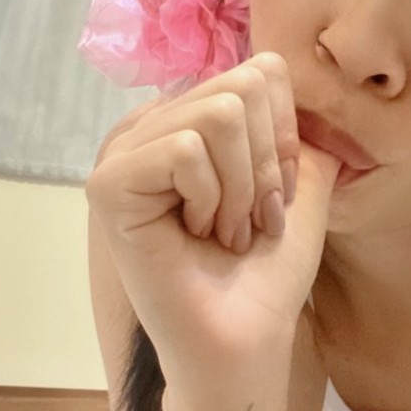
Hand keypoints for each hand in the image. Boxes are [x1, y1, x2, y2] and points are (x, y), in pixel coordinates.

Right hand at [84, 53, 339, 377]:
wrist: (246, 337)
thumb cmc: (268, 269)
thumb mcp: (301, 182)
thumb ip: (302, 126)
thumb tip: (299, 85)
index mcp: (188, 116)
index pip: (260, 73)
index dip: (285, 139)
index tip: (271, 199)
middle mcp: (150, 126)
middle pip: (241, 87)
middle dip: (265, 165)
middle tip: (247, 221)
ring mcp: (122, 152)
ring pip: (219, 114)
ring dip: (241, 188)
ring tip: (223, 232)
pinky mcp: (108, 183)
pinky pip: (187, 149)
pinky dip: (212, 199)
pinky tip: (195, 235)